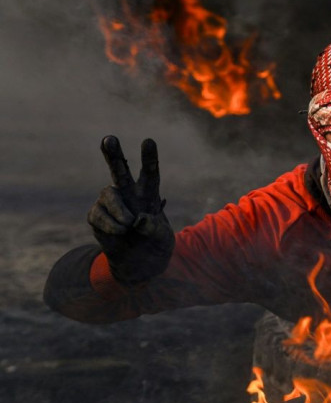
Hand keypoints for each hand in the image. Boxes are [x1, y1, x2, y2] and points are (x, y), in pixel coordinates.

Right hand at [87, 136, 174, 283]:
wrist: (139, 263)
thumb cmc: (155, 244)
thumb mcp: (163, 237)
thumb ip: (154, 228)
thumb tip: (138, 220)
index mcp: (149, 193)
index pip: (150, 172)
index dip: (149, 157)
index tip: (148, 141)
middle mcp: (128, 193)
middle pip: (119, 169)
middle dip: (112, 154)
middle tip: (109, 138)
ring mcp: (110, 203)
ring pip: (108, 194)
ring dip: (119, 210)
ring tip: (129, 226)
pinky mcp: (96, 215)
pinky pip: (99, 215)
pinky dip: (110, 226)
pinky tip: (120, 233)